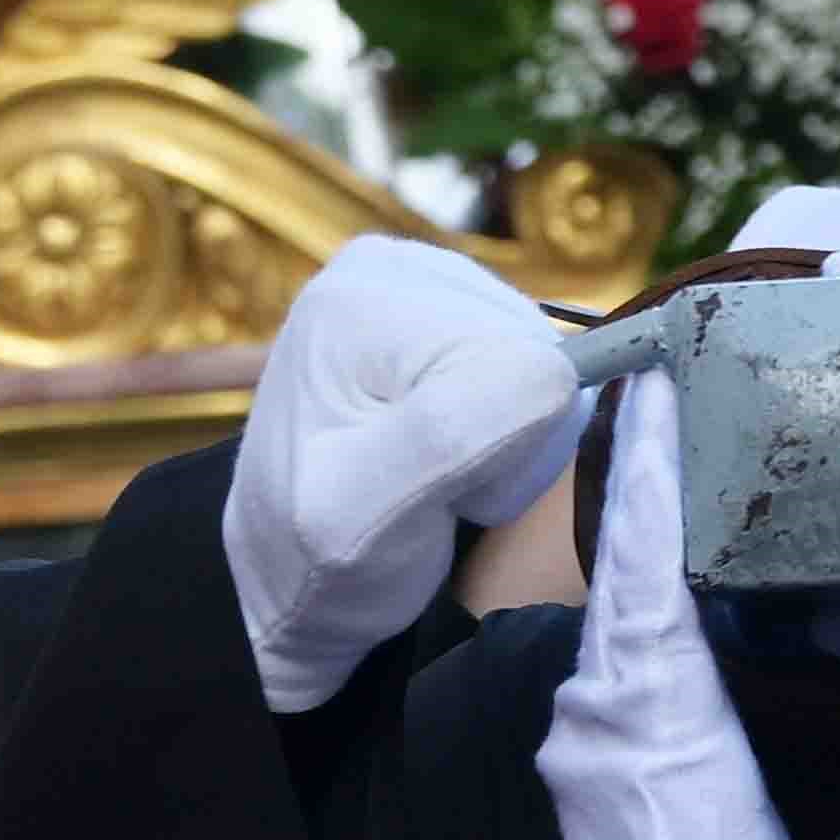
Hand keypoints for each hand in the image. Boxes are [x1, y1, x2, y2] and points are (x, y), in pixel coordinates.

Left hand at [225, 238, 582, 711]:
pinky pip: (534, 357)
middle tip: (435, 486)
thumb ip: (450, 435)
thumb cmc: (324, 565)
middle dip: (510, 437)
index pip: (522, 365)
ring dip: (510, 432)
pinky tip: (447, 442)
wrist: (287, 571)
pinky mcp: (440, 298)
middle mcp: (381, 267)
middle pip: (535, 352)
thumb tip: (552, 370)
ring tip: (433, 470)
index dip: (507, 448)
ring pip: (543, 358)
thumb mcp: (365, 520)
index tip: (436, 492)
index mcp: (356, 305)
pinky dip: (510, 415)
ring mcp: (411, 277)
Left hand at [539, 370, 832, 839]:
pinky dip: (659, 603)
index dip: (660, 470)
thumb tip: (811, 633)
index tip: (664, 380)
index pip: (650, 561)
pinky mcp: (606, 776)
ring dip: (662, 540)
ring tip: (716, 457)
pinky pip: (633, 663)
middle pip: (631, 573)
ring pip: (629, 616)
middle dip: (663, 481)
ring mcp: (594, 745)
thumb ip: (769, 717)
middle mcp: (604, 713)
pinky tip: (702, 574)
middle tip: (705, 386)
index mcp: (650, 710)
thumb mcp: (779, 818)